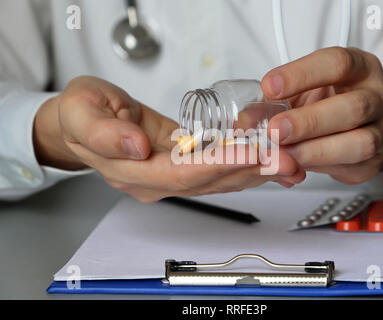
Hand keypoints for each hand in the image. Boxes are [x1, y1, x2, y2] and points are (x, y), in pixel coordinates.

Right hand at [34, 76, 304, 202]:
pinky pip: (215, 168)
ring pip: (217, 179)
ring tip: (287, 161)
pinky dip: (241, 163)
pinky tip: (266, 158)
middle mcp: (155, 179)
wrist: (81, 120)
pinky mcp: (179, 162)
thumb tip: (137, 147)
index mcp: (132, 171)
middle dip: (250, 170)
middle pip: (210, 181)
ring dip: (253, 171)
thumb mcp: (80, 114)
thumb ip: (105, 134)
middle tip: (286, 158)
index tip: (253, 154)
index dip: (221, 165)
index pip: (185, 173)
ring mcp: (169, 174)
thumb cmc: (80, 113)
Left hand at [262, 47, 382, 183]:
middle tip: (275, 130)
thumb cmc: (328, 100)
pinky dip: (320, 168)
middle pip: (352, 107)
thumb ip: (276, 100)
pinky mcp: (375, 161)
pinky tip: (296, 166)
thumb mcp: (305, 89)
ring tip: (284, 154)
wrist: (361, 125)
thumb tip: (245, 120)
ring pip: (360, 143)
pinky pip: (351, 167)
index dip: (302, 75)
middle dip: (309, 121)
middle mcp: (378, 96)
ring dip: (316, 151)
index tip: (269, 87)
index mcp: (360, 67)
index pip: (337, 63)